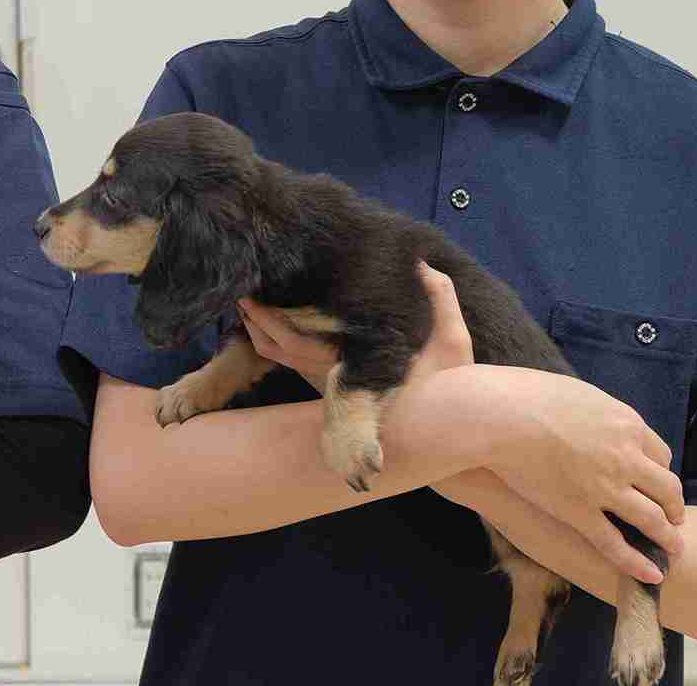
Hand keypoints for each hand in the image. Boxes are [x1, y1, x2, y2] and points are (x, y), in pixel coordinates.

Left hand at [239, 262, 471, 391]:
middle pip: (277, 348)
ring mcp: (329, 381)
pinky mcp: (330, 385)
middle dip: (255, 319)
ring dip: (259, 331)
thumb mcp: (454, 341)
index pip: (294, 339)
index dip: (269, 315)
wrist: (442, 431)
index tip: (254, 290)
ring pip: (279, 357)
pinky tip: (270, 317)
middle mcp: (334, 374)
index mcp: (351, 361)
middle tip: (242, 288)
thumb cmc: (449, 387)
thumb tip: (426, 266)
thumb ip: (442, 298)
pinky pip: (290, 362)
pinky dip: (272, 341)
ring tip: (251, 299)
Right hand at [482, 366, 686, 582]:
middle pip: (667, 488)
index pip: (661, 454)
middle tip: (674, 518)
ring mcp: (604, 488)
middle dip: (674, 506)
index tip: (655, 481)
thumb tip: (594, 418)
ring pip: (651, 519)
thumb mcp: (577, 393)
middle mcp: (625, 458)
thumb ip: (596, 412)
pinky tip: (651, 575)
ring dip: (667, 537)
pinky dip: (637, 563)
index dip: (661, 471)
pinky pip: (615, 544)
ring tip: (674, 549)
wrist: (498, 415)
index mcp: (625, 424)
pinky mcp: (579, 512)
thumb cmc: (526, 395)